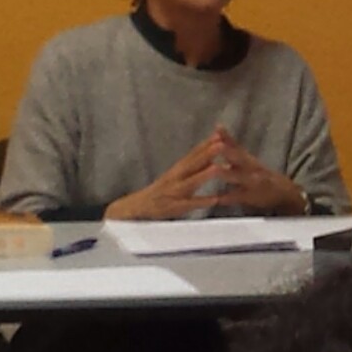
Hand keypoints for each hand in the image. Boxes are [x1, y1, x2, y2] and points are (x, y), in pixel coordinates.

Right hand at [103, 129, 307, 220]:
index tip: (226, 132)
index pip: (195, 154)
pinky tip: (213, 199)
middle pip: (194, 161)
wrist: (123, 219)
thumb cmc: (149, 206)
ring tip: (225, 163)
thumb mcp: (170, 189)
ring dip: (207, 171)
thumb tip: (205, 171)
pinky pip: (186, 205)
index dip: (212, 142)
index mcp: (175, 173)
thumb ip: (187, 179)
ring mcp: (170, 194)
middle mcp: (173, 180)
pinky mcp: (168, 210)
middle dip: (212, 149)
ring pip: (191, 180)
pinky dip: (199, 201)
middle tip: (228, 138)